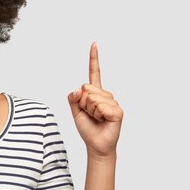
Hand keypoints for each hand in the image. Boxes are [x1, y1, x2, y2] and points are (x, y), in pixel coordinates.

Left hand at [67, 42, 122, 158]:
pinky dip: (97, 115)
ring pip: (91, 98)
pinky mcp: (117, 111)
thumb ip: (73, 99)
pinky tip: (103, 121)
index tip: (94, 44)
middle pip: (85, 88)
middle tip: (89, 114)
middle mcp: (104, 95)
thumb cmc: (88, 128)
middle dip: (82, 103)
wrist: (96, 145)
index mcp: (94, 93)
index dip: (94, 58)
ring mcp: (112, 102)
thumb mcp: (75, 112)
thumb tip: (77, 90)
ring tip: (96, 118)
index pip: (94, 72)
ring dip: (89, 111)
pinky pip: (100, 106)